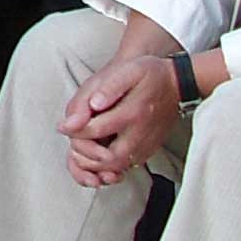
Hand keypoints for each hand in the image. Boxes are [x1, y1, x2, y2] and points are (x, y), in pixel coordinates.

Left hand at [56, 53, 182, 187]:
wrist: (176, 84)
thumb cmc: (148, 74)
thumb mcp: (128, 70)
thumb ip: (108, 88)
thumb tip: (93, 105)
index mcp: (132, 113)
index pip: (95, 131)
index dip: (74, 131)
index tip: (64, 126)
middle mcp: (140, 135)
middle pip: (107, 159)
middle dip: (84, 154)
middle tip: (72, 142)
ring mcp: (146, 146)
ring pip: (116, 168)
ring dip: (94, 166)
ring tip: (80, 150)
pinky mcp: (147, 151)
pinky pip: (125, 168)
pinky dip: (107, 169)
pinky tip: (95, 157)